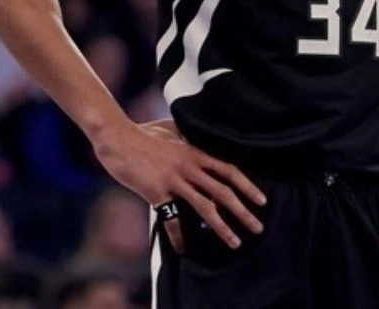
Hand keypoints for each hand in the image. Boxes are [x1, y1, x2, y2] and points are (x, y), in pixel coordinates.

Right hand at [91, 118, 265, 251]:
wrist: (116, 137)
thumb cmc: (142, 132)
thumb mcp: (171, 130)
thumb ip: (187, 138)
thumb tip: (197, 142)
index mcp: (195, 152)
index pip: (229, 170)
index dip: (247, 186)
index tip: (261, 200)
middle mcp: (189, 166)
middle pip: (223, 191)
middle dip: (243, 211)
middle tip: (258, 227)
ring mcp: (173, 180)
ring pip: (205, 207)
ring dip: (223, 227)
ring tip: (235, 242)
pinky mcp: (156, 191)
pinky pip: (171, 218)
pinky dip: (178, 236)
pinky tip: (183, 249)